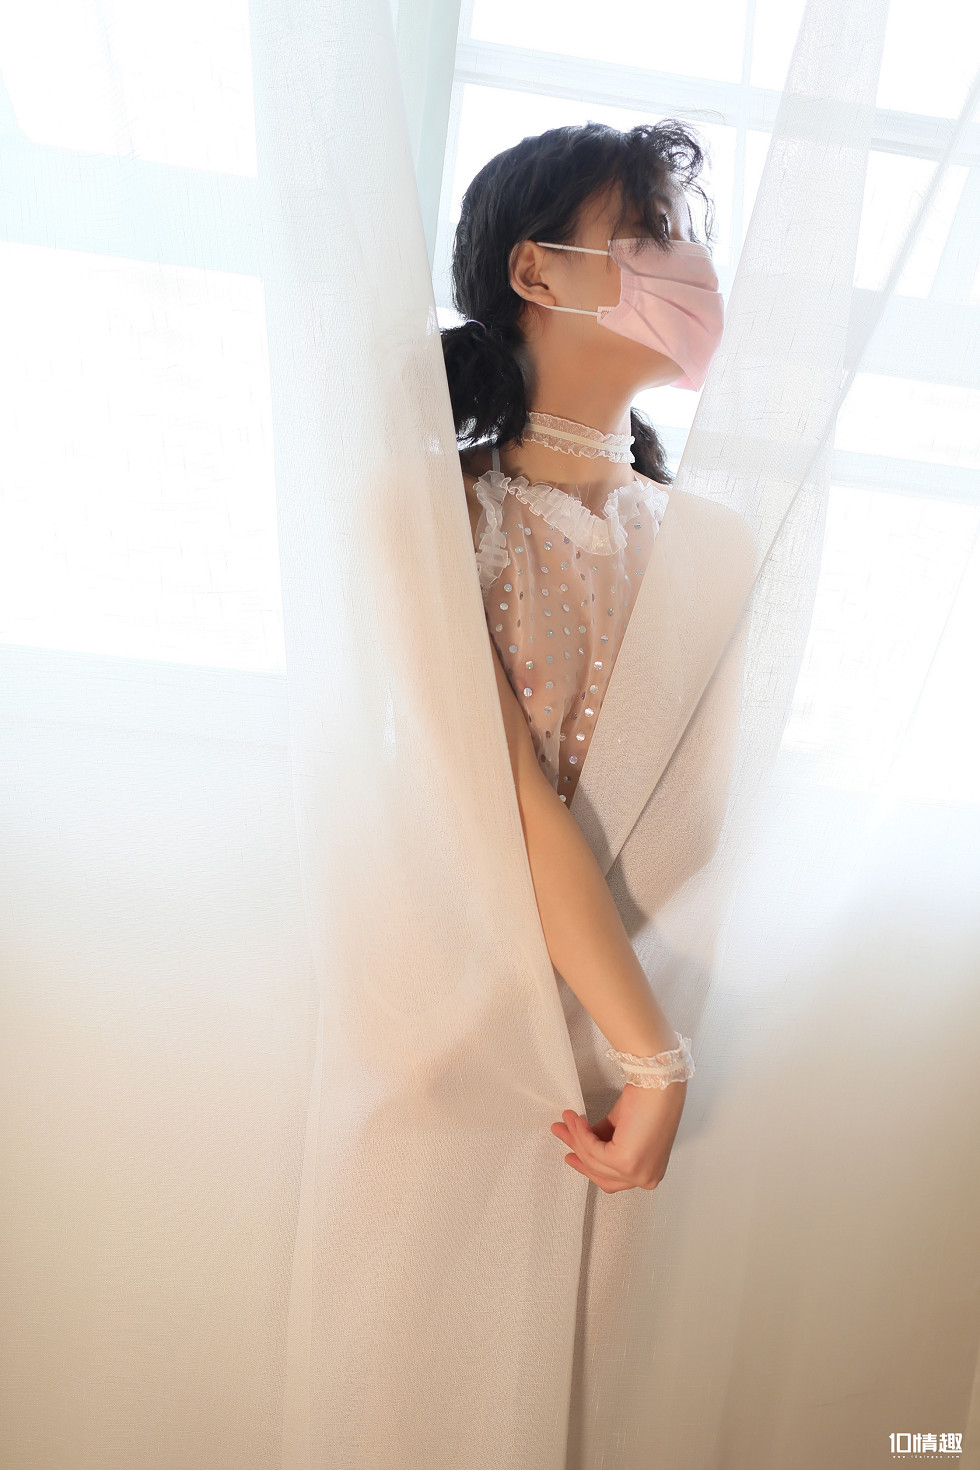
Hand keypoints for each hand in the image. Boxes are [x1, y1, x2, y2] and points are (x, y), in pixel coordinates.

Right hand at [550, 1080, 687, 1192]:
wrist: (657, 1083)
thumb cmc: (649, 1100)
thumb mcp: (621, 1129)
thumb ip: (604, 1143)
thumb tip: (582, 1143)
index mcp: (650, 1173)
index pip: (612, 1180)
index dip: (588, 1167)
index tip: (572, 1154)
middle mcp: (647, 1178)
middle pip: (600, 1173)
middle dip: (577, 1150)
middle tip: (562, 1133)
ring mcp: (637, 1172)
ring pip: (593, 1161)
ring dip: (576, 1137)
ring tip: (568, 1119)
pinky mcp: (625, 1161)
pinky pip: (593, 1150)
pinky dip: (582, 1134)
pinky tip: (578, 1120)